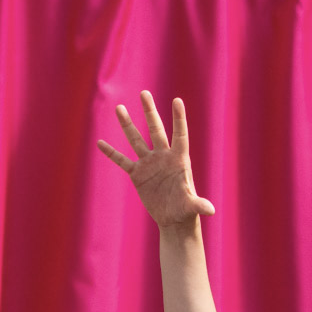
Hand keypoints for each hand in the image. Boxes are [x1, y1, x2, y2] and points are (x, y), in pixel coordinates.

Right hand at [97, 92, 214, 228]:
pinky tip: (101, 143)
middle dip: (150, 112)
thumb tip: (210, 210)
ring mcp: (149, 164)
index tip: (177, 100)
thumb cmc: (186, 211)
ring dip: (128, 124)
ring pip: (136, 140)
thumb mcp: (191, 206)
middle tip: (144, 93)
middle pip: (156, 129)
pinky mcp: (137, 175)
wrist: (173, 219)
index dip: (178, 118)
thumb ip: (199, 204)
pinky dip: (111, 153)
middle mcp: (163, 157)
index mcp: (179, 160)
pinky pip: (122, 161)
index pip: (179, 135)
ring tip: (119, 108)